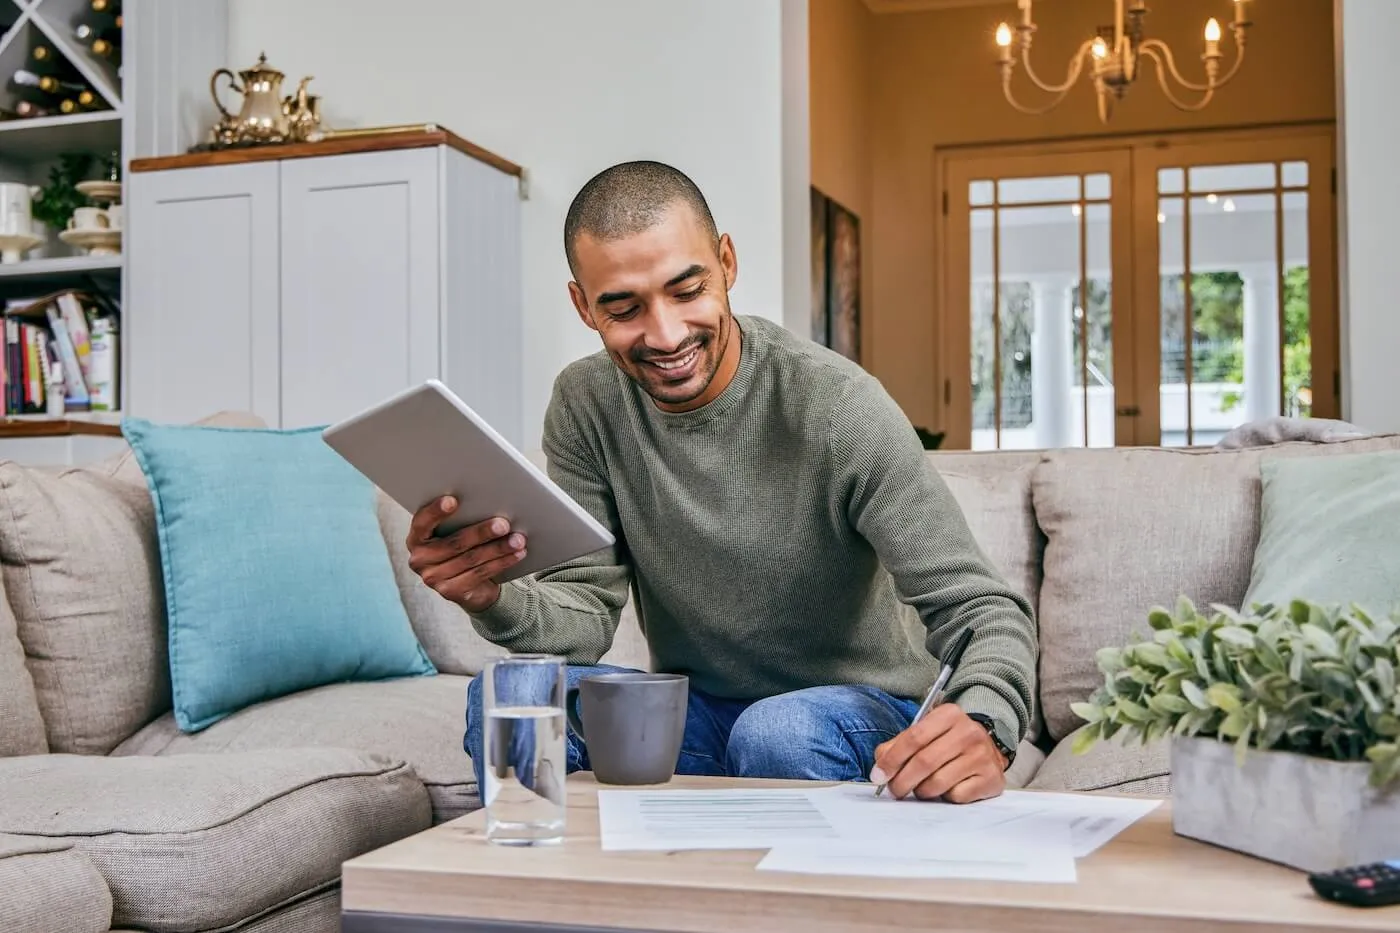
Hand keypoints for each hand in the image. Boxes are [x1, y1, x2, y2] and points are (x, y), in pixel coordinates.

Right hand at [405, 496, 526, 611]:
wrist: (469, 585)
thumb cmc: (462, 548)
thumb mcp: (455, 532)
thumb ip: (461, 520)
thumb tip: (489, 504)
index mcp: (416, 538)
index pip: (422, 523)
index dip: (436, 512)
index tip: (453, 500)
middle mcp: (419, 559)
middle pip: (454, 543)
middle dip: (482, 532)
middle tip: (504, 524)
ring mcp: (433, 578)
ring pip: (471, 559)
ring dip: (498, 548)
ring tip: (518, 539)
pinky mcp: (450, 592)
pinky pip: (480, 574)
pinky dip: (502, 562)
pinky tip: (517, 554)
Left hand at [870, 705, 1007, 803]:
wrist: (989, 748)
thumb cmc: (949, 741)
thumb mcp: (925, 733)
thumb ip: (899, 745)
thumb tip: (880, 768)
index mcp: (949, 715)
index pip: (914, 737)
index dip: (892, 759)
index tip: (878, 775)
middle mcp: (968, 732)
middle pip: (924, 762)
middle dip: (902, 781)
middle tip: (894, 790)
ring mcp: (982, 756)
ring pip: (938, 783)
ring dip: (922, 791)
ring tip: (921, 788)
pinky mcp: (991, 778)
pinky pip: (956, 796)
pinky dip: (945, 797)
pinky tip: (947, 788)